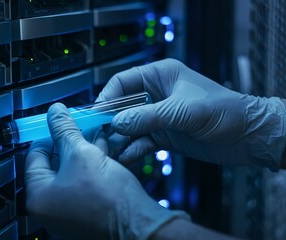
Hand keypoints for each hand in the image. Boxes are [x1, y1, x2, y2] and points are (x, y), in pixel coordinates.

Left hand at [25, 103, 186, 239]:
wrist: (139, 224)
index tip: (58, 124)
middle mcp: (50, 209)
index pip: (34, 157)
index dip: (47, 135)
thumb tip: (55, 113)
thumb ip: (64, 130)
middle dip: (70, 143)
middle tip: (78, 128)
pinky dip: (92, 168)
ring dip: (84, 153)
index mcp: (38, 197)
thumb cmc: (107, 199)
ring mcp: (69, 213)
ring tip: (95, 136)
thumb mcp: (81, 153)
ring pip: (73, 174)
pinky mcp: (87, 214)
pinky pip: (84, 185)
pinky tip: (104, 153)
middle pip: (54, 165)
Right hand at [97, 58, 285, 169]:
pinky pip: (141, 142)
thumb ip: (148, 116)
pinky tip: (127, 157)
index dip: (107, 96)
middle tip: (99, 135)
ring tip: (110, 150)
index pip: (123, 82)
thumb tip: (118, 123)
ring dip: (120, 138)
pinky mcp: (164, 135)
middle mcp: (156, 95)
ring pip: (129, 126)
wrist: (248, 137)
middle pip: (122, 106)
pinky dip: (133, 149)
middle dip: (111, 121)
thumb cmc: (226, 111)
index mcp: (160, 76)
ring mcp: (159, 117)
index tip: (97, 113)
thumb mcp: (184, 111)